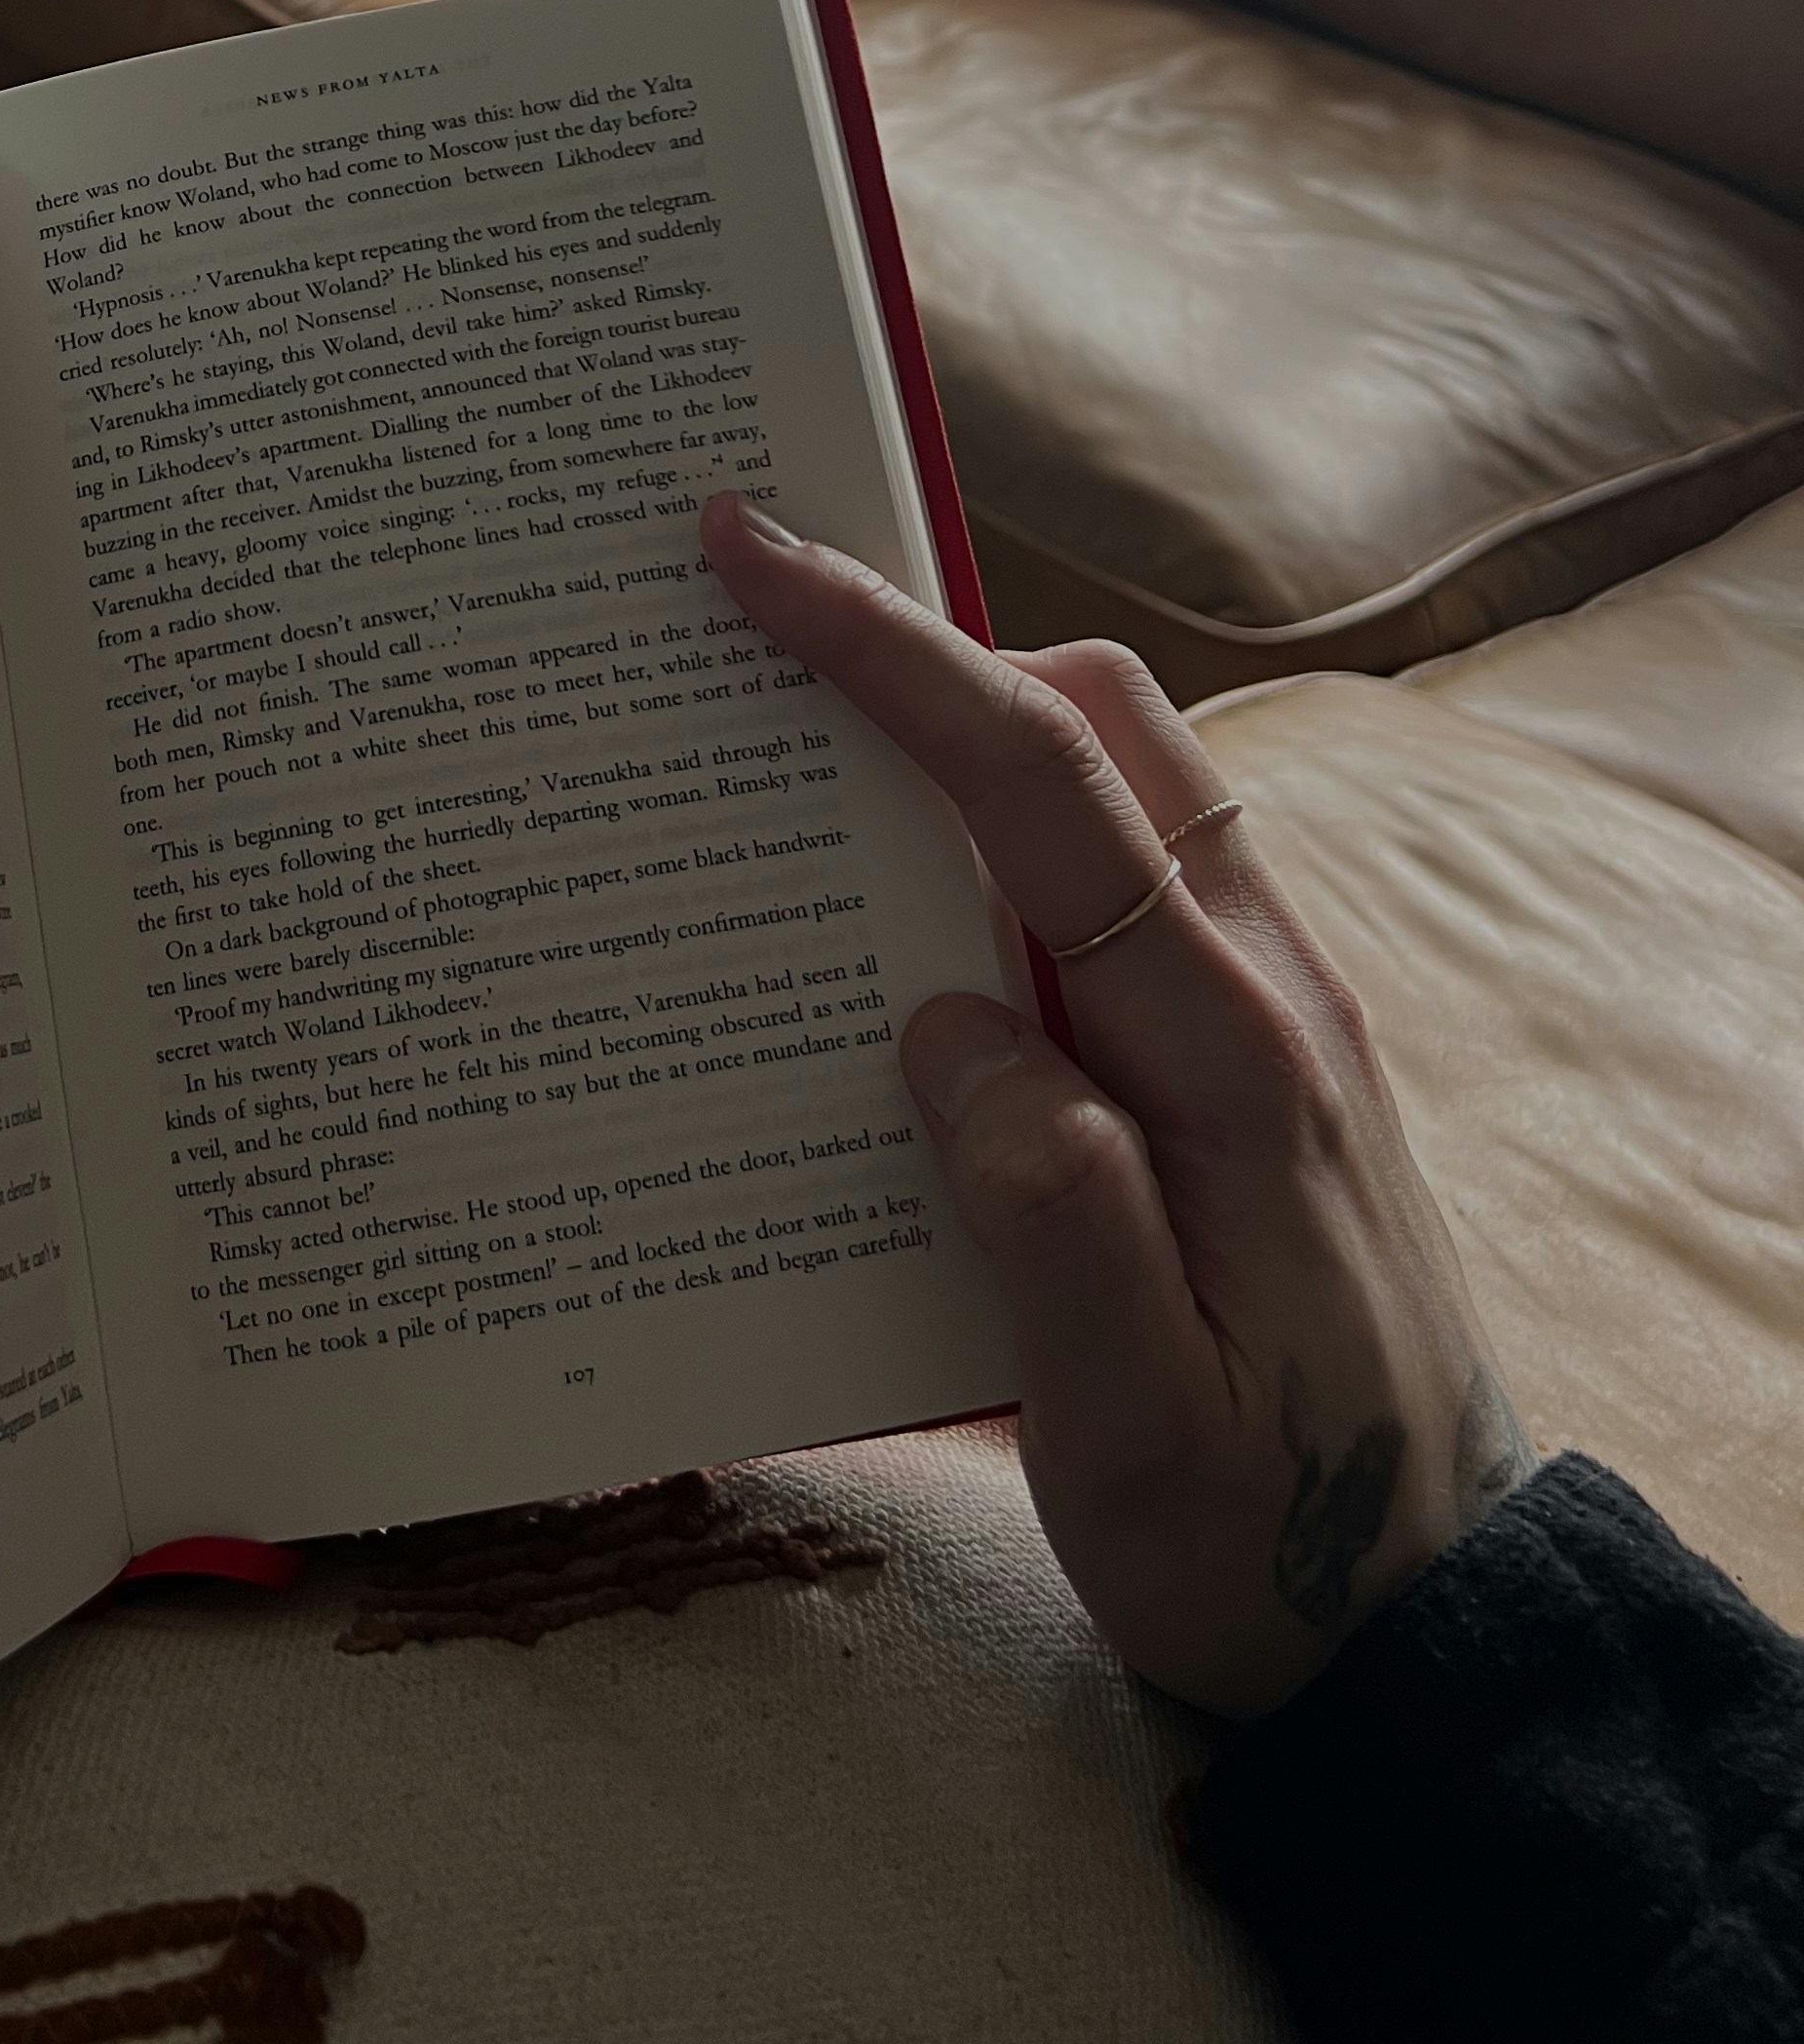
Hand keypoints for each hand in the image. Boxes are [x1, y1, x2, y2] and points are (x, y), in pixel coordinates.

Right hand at [700, 496, 1535, 1718]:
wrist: (1429, 1623)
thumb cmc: (1268, 1545)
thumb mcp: (1138, 1435)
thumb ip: (1052, 1221)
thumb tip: (945, 1026)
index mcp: (1228, 1057)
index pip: (1045, 788)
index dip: (894, 655)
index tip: (754, 556)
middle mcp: (1260, 994)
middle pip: (1102, 725)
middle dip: (928, 641)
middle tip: (750, 621)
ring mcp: (1262, 1017)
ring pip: (1118, 783)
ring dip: (965, 729)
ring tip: (793, 754)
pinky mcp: (1240, 1059)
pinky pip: (1119, 879)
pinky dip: (1002, 834)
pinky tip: (895, 926)